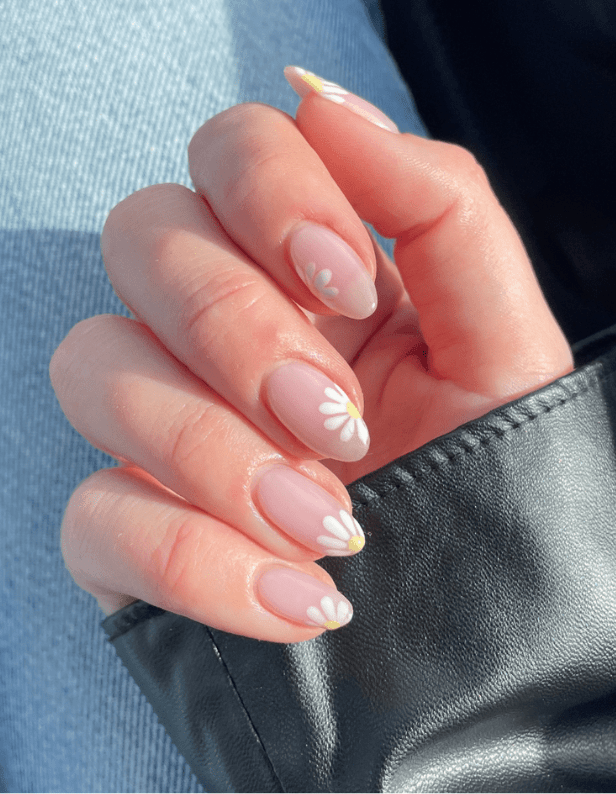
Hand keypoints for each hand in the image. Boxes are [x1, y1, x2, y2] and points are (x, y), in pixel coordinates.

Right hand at [50, 68, 572, 642]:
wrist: (477, 640)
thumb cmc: (495, 485)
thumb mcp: (504, 344)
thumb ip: (441, 210)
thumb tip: (324, 104)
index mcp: (309, 274)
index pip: (232, 152)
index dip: (273, 196)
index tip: (345, 281)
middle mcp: (219, 332)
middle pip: (145, 238)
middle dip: (238, 326)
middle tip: (339, 419)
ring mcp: (159, 424)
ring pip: (94, 364)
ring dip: (214, 447)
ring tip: (329, 523)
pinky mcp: (125, 525)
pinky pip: (91, 512)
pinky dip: (191, 556)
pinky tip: (291, 600)